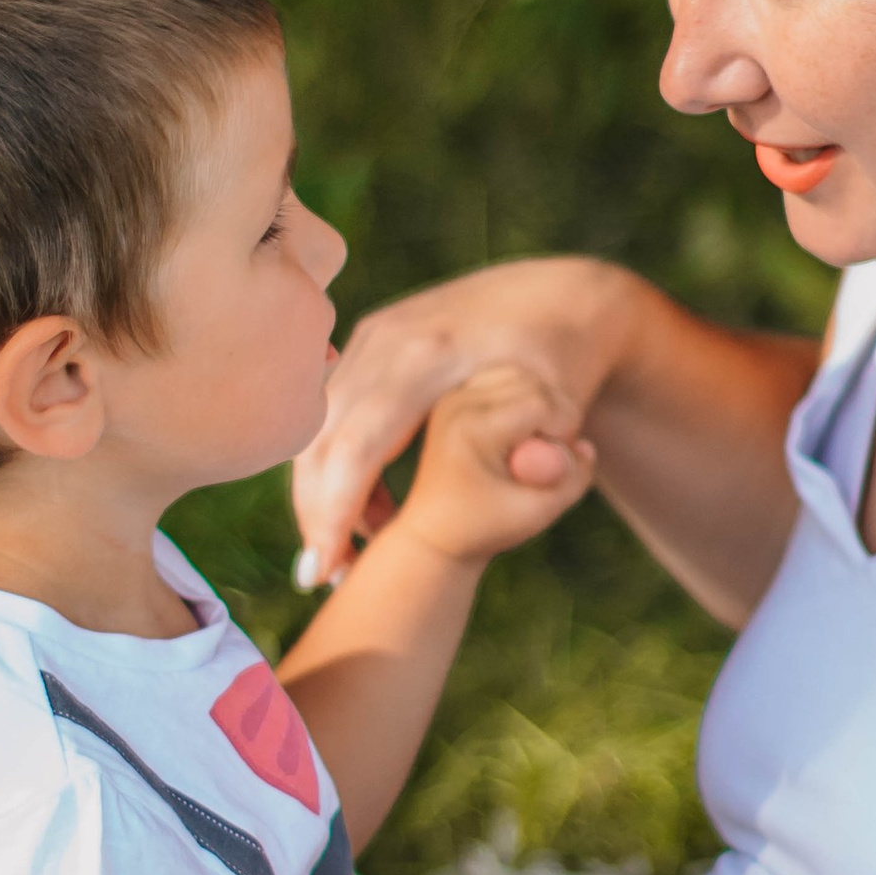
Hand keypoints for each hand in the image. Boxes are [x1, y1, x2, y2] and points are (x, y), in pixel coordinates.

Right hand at [291, 259, 638, 586]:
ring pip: (317, 427)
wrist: (557, 296)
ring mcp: (371, 336)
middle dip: (314, 513)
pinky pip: (333, 412)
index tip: (325, 572)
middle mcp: (385, 339)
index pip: (356, 445)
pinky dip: (336, 465)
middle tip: (323, 579)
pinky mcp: (368, 342)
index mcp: (427, 356)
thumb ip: (543, 455)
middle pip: (320, 438)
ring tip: (349, 553)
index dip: (334, 513)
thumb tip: (518, 491)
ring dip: (321, 493)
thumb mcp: (560, 407)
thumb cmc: (561, 359)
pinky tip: (367, 512)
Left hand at [400, 363, 597, 568]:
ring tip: (534, 444)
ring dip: (541, 405)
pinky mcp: (459, 396)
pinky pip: (506, 381)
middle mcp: (458, 403)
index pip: (540, 402)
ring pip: (521, 376)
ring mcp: (455, 396)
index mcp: (471, 429)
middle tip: (550, 453)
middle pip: (532, 382)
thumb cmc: (486, 527)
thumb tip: (585, 445)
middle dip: (556, 415)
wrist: (434, 531)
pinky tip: (518, 435)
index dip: (565, 428)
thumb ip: (574, 480)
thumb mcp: (538, 513)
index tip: (559, 461)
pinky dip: (524, 401)